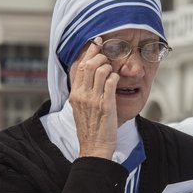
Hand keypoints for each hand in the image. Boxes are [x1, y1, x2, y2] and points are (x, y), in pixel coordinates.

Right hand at [69, 37, 118, 158]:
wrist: (94, 148)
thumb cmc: (90, 130)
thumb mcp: (79, 109)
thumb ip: (82, 93)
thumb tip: (88, 78)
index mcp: (75, 94)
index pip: (79, 66)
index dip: (89, 52)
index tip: (97, 44)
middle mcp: (82, 95)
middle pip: (90, 65)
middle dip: (101, 57)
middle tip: (108, 58)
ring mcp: (94, 99)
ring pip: (102, 70)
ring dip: (110, 67)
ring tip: (113, 72)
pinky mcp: (106, 105)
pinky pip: (112, 82)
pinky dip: (116, 77)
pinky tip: (117, 80)